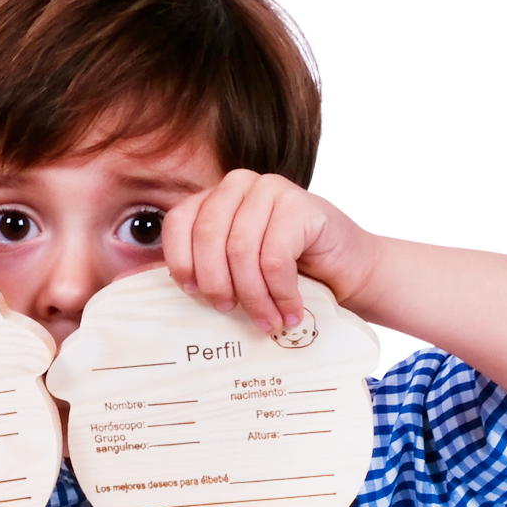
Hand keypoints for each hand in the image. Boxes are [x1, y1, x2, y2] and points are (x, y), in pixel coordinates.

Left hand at [158, 170, 375, 336]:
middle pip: (208, 237)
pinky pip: (274, 258)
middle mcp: (239, 185)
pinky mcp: (301, 204)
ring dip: (254, 297)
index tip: (195, 296)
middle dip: (218, 285)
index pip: (179, 222)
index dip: (181, 262)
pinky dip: (280, 293)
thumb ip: (206, 269)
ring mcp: (271, 189)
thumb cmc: (289, 274)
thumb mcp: (238, 271)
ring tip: (268, 321)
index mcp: (216, 198)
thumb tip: (160, 288)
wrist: (347, 269)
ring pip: (241, 251)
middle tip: (233, 314)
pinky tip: (290, 310)